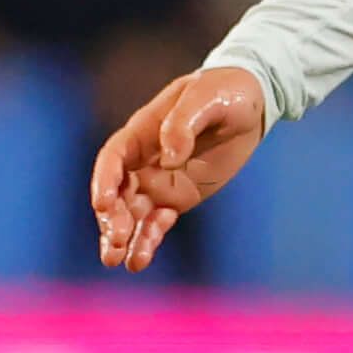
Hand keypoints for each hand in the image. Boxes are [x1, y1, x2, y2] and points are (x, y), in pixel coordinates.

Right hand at [89, 64, 272, 270]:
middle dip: (112, 218)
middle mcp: (144, 161)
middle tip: (116, 240)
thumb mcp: (207, 97)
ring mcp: (159, 182)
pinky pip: (156, 223)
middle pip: (117, 193)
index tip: (103, 204)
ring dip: (123, 238)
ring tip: (120, 261)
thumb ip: (184, 123)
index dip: (104, 181)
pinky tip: (140, 259)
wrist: (249, 104)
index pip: (114, 158)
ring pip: (132, 214)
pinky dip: (147, 241)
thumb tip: (171, 157)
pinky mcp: (178, 199)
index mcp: (143, 132)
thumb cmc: (223, 92)